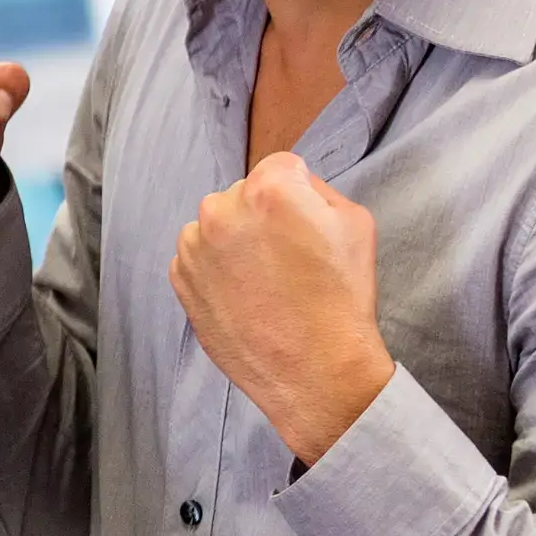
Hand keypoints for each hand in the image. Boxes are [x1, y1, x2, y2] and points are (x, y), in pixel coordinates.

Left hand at [170, 153, 392, 464]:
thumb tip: (294, 184)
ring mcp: (194, 248)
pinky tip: (246, 294)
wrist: (314, 369)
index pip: (281, 166)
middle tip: (289, 256)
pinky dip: (216, 269)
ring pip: (216, 225)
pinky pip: (198, 258)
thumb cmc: (341, 297)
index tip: (306, 222)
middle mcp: (221, 211)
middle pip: (243, 194)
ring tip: (266, 279)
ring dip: (235, 241)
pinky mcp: (180, 280)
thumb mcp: (355, 223)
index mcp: (267, 190)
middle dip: (262, 215)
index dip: (299, 192)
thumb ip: (318, 190)